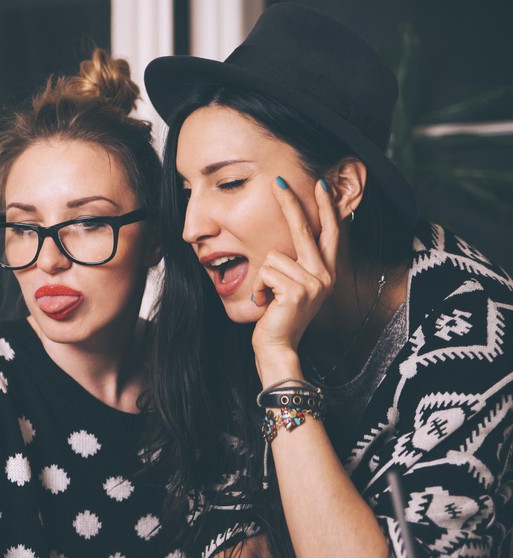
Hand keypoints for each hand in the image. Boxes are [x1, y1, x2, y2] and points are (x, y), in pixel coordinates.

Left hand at [250, 178, 338, 380]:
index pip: (329, 232)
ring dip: (262, 277)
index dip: (326, 207)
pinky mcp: (297, 291)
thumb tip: (288, 237)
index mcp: (326, 271)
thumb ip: (295, 263)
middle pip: (304, 229)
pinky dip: (258, 288)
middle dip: (290, 202)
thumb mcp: (293, 286)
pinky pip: (265, 272)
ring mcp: (314, 282)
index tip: (320, 184)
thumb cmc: (280, 315)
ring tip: (268, 297)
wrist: (278, 346)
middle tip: (278, 181)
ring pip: (274, 256)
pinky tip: (266, 303)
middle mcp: (325, 274)